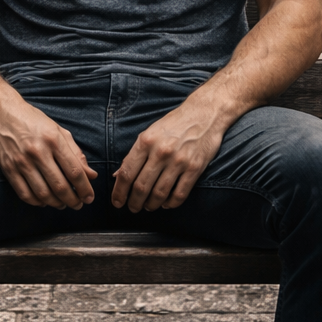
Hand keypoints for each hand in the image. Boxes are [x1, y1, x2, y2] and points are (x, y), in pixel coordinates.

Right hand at [0, 89, 96, 208]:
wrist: (0, 111)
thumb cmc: (32, 120)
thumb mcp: (58, 130)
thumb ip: (76, 153)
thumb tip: (91, 175)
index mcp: (53, 140)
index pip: (74, 171)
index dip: (85, 188)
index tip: (89, 198)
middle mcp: (38, 152)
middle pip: (60, 186)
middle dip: (73, 200)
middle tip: (78, 205)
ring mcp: (21, 161)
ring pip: (43, 193)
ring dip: (56, 204)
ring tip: (63, 204)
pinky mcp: (8, 169)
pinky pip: (25, 194)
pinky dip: (37, 202)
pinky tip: (44, 202)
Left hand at [111, 99, 226, 211]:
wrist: (204, 113)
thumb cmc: (174, 123)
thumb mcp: (150, 133)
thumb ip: (135, 154)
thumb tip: (118, 175)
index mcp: (146, 142)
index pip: (127, 173)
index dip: (119, 192)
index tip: (117, 202)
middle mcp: (161, 152)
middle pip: (141, 187)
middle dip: (134, 202)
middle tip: (132, 208)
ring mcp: (179, 161)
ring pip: (159, 193)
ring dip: (151, 205)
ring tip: (148, 207)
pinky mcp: (194, 168)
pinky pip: (179, 194)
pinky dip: (170, 203)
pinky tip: (166, 204)